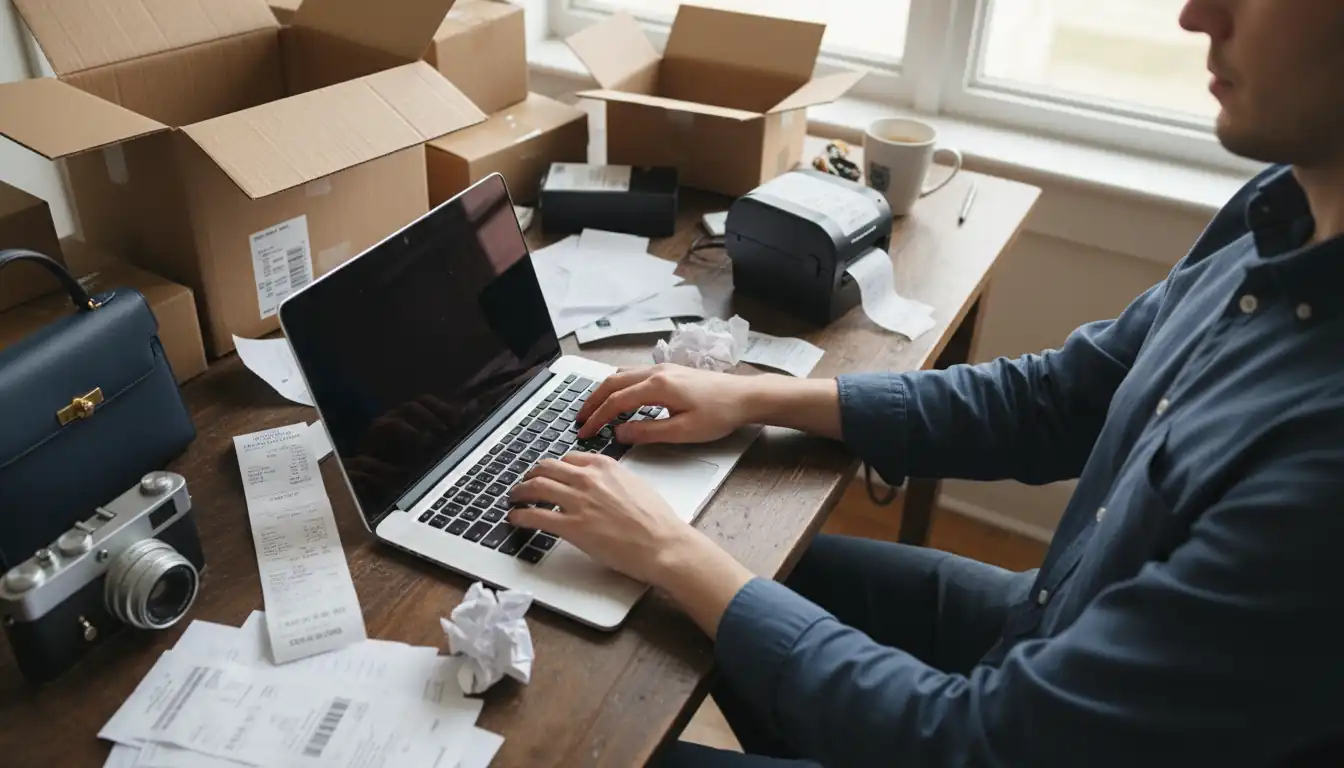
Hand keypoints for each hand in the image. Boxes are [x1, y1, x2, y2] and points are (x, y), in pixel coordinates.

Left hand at [509, 452, 755, 637]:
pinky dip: (520, 515)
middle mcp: (588, 479)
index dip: (553, 468)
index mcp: (604, 466)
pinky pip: (535, 516)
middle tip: (524, 484)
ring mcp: (578, 502)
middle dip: (530, 475)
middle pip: (546, 468)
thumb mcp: (636, 485)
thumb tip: (601, 484)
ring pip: (535, 487)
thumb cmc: (656, 521)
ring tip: (515, 499)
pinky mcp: (572, 527)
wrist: (663, 544)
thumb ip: (613, 480)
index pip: (567, 459)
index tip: (548, 474)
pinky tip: (515, 518)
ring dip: (520, 492)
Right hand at [576, 364, 752, 443]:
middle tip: (579, 418)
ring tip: (593, 408)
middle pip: (612, 382)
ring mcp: (663, 368)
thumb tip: (620, 433)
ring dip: (604, 391)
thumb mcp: (683, 431)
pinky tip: (619, 397)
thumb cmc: (719, 414)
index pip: (616, 402)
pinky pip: (634, 373)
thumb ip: (648, 432)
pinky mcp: (670, 370)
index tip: (585, 432)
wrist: (745, 396)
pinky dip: (618, 385)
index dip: (597, 418)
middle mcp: (656, 372)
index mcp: (657, 386)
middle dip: (592, 401)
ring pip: (621, 374)